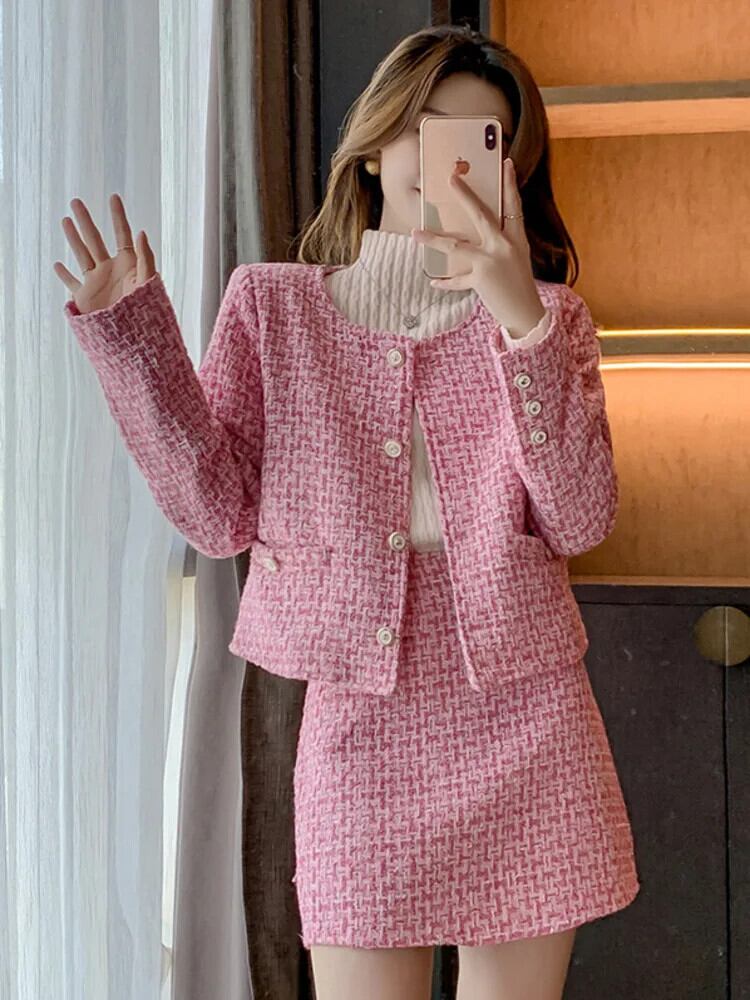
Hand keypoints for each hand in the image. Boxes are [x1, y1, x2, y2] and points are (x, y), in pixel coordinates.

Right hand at [53, 194, 156, 313]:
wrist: (133, 338)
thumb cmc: (147, 312)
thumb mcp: (149, 282)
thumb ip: (145, 258)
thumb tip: (141, 232)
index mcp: (128, 264)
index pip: (123, 234)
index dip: (118, 216)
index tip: (114, 197)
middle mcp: (111, 270)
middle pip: (95, 239)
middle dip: (86, 221)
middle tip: (75, 202)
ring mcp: (97, 283)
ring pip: (81, 254)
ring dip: (73, 238)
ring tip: (65, 220)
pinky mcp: (86, 298)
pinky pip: (72, 284)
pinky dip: (64, 275)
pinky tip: (57, 264)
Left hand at [411, 158, 545, 336]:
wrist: (526, 313)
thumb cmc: (519, 286)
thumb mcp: (516, 258)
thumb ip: (500, 243)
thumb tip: (478, 230)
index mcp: (516, 239)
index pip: (513, 205)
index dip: (510, 184)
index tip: (506, 163)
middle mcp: (504, 246)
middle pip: (481, 215)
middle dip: (465, 195)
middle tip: (451, 179)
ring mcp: (491, 261)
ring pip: (456, 245)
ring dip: (433, 239)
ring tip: (415, 233)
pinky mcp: (481, 279)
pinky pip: (457, 279)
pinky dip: (445, 282)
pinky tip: (433, 282)